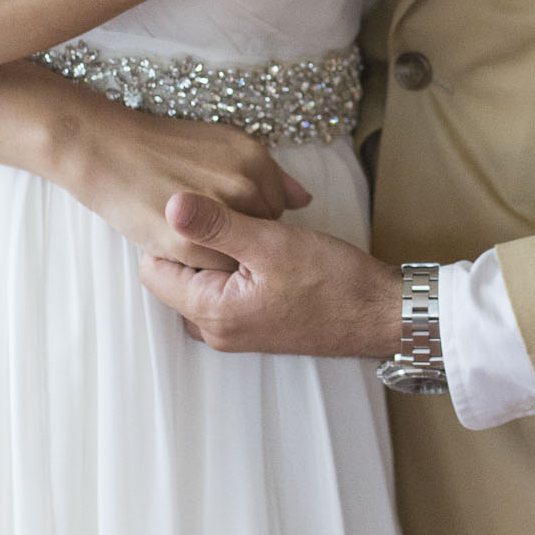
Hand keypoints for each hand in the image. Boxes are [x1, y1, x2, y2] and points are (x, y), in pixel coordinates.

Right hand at [59, 98, 312, 264]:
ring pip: (240, 257)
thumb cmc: (163, 147)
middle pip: (262, 235)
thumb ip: (271, 174)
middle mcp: (243, 185)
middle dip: (241, 239)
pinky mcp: (189, 242)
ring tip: (193, 239)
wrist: (108, 149)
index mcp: (255, 160)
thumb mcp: (225, 143)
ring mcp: (218, 214)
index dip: (252, 220)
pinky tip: (180, 248)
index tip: (229, 218)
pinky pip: (211, 270)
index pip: (277, 210)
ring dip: (222, 256)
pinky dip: (200, 266)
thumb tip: (304, 200)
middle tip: (209, 231)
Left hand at [139, 194, 401, 357]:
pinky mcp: (254, 324)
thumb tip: (170, 204)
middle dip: (191, 244)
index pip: (154, 270)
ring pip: (201, 282)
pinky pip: (224, 290)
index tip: (198, 209)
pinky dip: (234, 265)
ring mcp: (235, 330)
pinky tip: (261, 246)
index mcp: (211, 313)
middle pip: (175, 277)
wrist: (380, 314)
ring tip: (247, 228)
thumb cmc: (333, 281)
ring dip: (216, 254)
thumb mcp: (272, 243)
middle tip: (226, 216)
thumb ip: (217, 224)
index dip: (169, 233)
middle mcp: (216, 330)